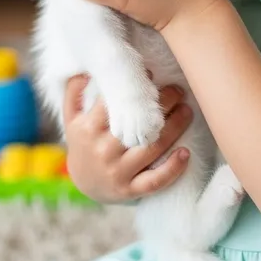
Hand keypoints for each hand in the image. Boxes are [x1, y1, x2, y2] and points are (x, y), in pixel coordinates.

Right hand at [63, 74, 192, 203]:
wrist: (84, 185)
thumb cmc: (84, 143)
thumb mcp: (73, 119)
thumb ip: (74, 93)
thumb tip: (85, 69)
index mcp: (88, 129)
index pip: (113, 103)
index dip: (134, 87)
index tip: (151, 74)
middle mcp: (102, 151)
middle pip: (137, 124)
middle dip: (162, 104)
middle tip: (178, 90)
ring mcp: (116, 173)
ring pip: (151, 148)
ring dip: (174, 128)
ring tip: (187, 110)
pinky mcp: (129, 191)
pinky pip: (154, 182)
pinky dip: (172, 169)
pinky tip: (185, 152)